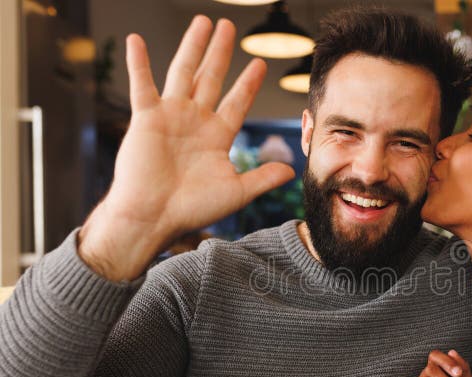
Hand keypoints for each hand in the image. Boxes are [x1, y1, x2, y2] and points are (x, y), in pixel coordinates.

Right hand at [79, 16, 294, 279]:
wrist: (154, 216)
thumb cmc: (192, 209)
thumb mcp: (237, 192)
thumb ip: (263, 178)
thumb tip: (293, 172)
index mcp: (217, 137)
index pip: (237, 102)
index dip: (248, 83)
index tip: (259, 63)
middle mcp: (195, 122)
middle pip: (211, 78)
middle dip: (220, 53)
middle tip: (228, 27)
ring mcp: (170, 117)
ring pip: (183, 72)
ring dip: (193, 46)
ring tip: (202, 22)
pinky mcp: (146, 118)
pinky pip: (142, 85)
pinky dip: (139, 63)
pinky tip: (136, 40)